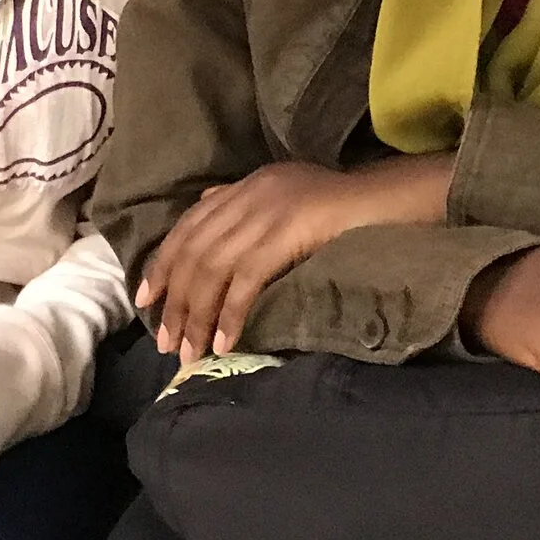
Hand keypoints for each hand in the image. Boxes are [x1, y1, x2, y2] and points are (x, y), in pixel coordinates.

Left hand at [138, 156, 453, 364]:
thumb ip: (247, 204)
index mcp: (245, 187)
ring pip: (212, 269)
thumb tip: (206, 208)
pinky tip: (224, 343)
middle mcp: (248, 196)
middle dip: (175, 301)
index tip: (145, 302)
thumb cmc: (350, 207)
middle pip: (194, 253)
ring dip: (197, 315)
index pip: (187, 227)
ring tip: (189, 352)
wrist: (393, 201)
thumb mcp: (288, 194)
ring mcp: (267, 213)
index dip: (162, 265)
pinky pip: (246, 280)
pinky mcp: (287, 234)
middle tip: (166, 342)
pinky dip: (231, 314)